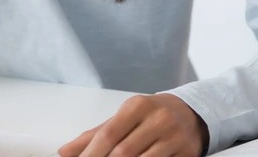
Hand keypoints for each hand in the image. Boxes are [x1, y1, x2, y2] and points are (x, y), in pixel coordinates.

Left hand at [59, 94, 207, 156]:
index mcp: (138, 106)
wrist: (193, 114)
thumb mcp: (125, 117)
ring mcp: (175, 137)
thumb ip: (95, 135)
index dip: (91, 154)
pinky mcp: (187, 153)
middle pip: (123, 152)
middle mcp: (159, 118)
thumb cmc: (152, 116)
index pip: (108, 133)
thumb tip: (64, 151)